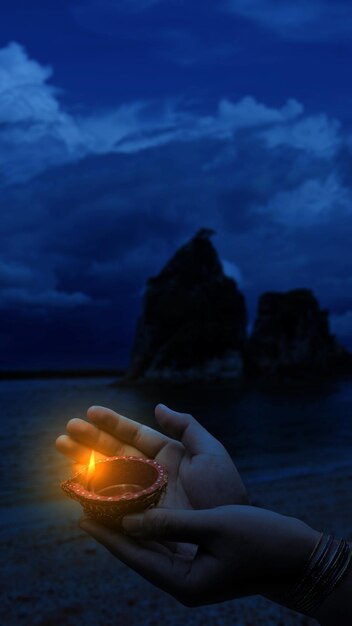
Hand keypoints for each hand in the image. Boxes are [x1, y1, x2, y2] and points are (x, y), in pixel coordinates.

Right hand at [56, 404, 246, 511]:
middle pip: (114, 454)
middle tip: (65, 433)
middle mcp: (151, 476)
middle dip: (89, 442)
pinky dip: (91, 498)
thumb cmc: (225, 493)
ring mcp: (143, 499)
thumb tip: (158, 407)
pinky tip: (75, 489)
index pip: (134, 435)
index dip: (112, 423)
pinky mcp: (137, 523)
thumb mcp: (211, 454)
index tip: (90, 412)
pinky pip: (109, 508)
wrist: (230, 537)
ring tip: (64, 452)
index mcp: (167, 456)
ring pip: (107, 477)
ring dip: (85, 464)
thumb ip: (187, 427)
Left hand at [79, 505, 319, 606]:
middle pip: (138, 554)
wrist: (297, 555)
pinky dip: (152, 526)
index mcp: (184, 582)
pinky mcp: (201, 562)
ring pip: (151, 548)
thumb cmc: (259, 539)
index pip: (135, 558)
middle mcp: (183, 582)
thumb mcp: (214, 525)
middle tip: (88, 506)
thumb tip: (129, 521)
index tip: (81, 519)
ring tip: (108, 505)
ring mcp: (192, 573)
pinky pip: (167, 543)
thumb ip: (170, 523)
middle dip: (113, 530)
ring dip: (130, 526)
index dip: (107, 537)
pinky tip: (142, 510)